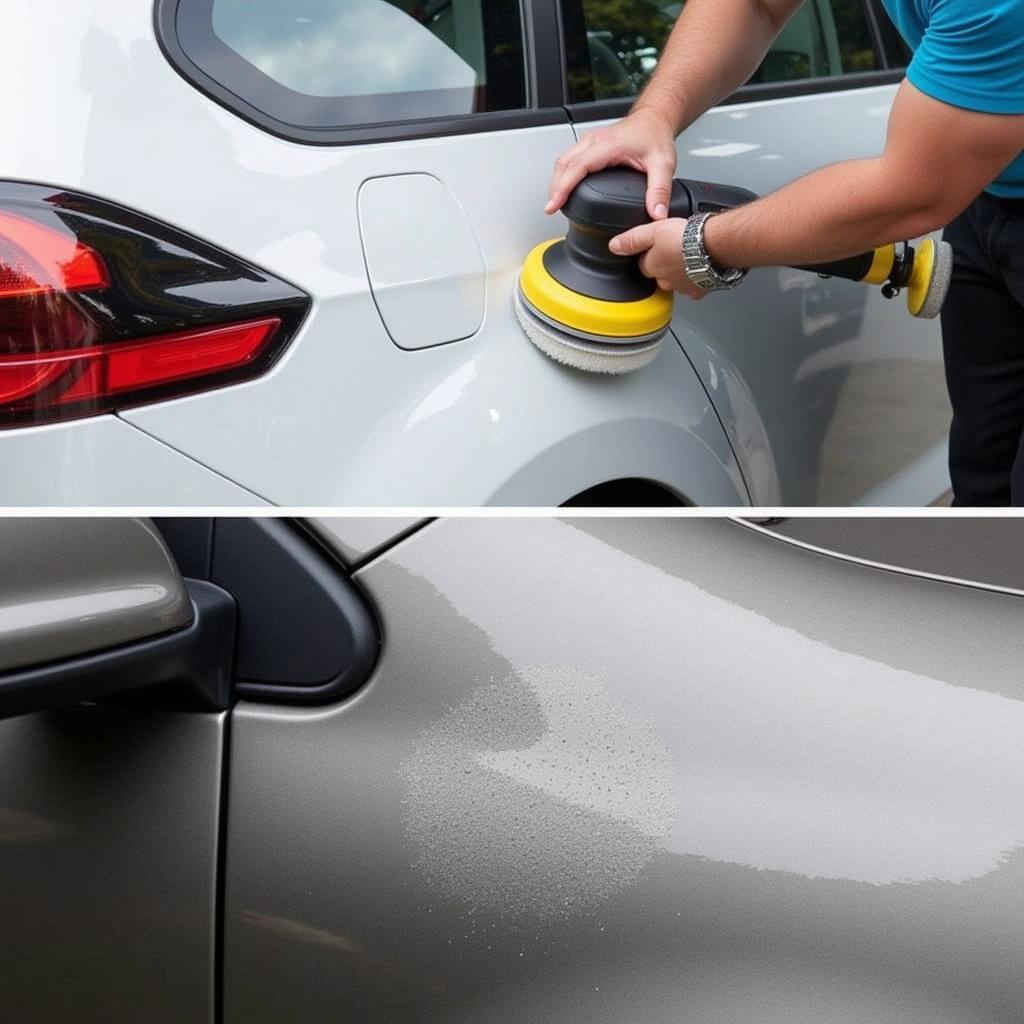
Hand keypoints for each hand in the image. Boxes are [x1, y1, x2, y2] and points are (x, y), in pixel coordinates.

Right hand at [545, 107, 677, 220]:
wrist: (654, 118)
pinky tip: (563, 187)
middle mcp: (595, 141)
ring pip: (563, 160)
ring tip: (554, 202)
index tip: (554, 204)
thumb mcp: (663, 164)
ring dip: (556, 181)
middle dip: (555, 188)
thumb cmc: (655, 136)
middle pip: (564, 163)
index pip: (578, 166)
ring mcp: (590, 141)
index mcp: (609, 145)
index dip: (564, 187)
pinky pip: (569, 158)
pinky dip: (562, 174)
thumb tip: (657, 214)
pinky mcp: (589, 144)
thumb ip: (660, 191)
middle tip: (551, 209)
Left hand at [609, 219, 707, 299]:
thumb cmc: (687, 237)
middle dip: (664, 265)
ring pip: (676, 281)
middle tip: (674, 249)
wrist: (716, 245)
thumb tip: (614, 246)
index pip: (643, 265)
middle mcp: (665, 281)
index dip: (648, 254)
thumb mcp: (653, 231)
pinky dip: (696, 279)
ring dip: (680, 272)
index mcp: (652, 267)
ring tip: (688, 256)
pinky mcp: (700, 289)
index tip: (655, 246)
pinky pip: (694, 286)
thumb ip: (632, 239)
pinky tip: (700, 267)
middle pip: (659, 275)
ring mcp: (683, 287)